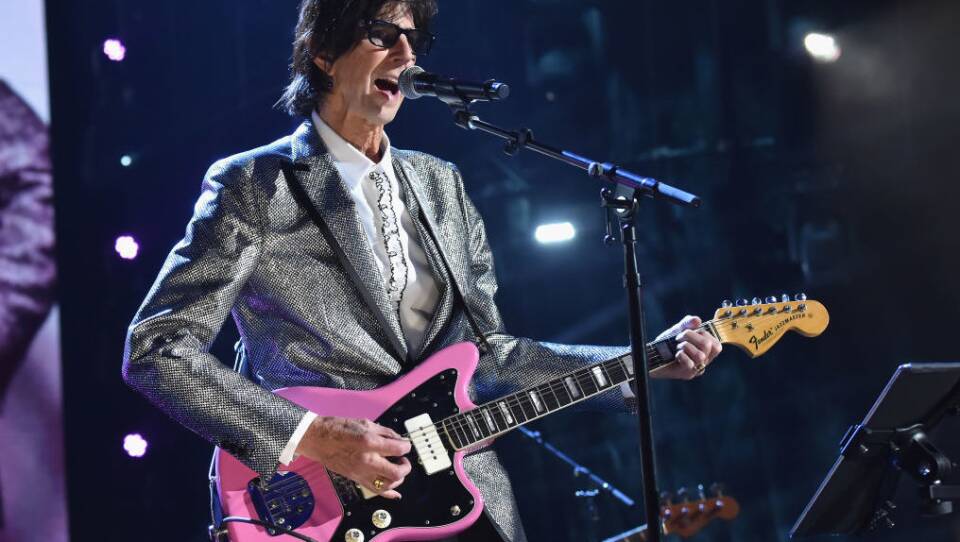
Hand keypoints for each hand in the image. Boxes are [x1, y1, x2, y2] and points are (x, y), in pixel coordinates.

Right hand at [294, 416, 411, 498]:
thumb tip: (399, 440)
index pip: (398, 449)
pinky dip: (388, 494)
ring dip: (398, 478)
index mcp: (369, 443)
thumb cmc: (339, 428)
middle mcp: (367, 460)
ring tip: (396, 469)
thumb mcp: (365, 423)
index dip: (406, 446)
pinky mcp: (356, 479)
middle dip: (405, 466)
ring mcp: (361, 472)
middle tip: (403, 459)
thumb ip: (385, 432)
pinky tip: (395, 493)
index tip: (405, 444)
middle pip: (396, 472)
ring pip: (388, 485)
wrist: (317, 439)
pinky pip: (375, 491)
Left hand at [651, 315, 721, 379]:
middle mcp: (704, 361)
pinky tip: (676, 354)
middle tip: (679, 337)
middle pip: (709, 346)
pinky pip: (690, 364)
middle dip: (692, 336)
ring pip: (700, 355)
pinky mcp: (687, 374)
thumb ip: (687, 324)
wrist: (653, 356)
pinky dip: (681, 355)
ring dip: (686, 346)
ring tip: (677, 346)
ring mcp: (696, 368)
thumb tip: (697, 320)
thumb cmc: (667, 344)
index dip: (704, 334)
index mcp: (706, 351)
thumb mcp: (677, 330)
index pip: (716, 344)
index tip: (689, 331)